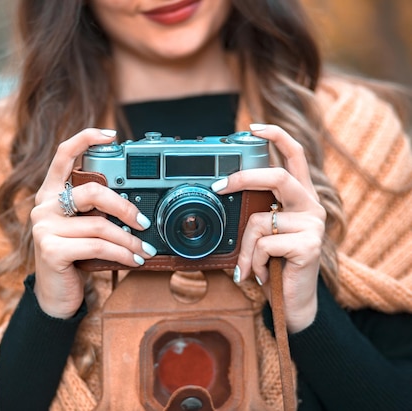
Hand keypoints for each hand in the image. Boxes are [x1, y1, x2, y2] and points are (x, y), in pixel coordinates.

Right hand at [31, 128, 155, 318]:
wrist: (56, 296)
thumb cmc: (74, 258)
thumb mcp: (83, 228)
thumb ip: (95, 211)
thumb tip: (134, 204)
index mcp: (51, 194)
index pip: (63, 155)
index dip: (85, 139)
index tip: (111, 136)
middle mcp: (44, 206)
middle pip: (91, 191)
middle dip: (124, 207)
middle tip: (142, 221)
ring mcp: (44, 227)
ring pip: (100, 225)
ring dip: (129, 240)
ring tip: (144, 249)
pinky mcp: (51, 249)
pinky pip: (97, 246)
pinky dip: (122, 254)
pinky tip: (133, 260)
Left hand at [213, 124, 325, 332]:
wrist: (291, 301)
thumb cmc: (273, 263)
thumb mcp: (263, 231)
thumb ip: (256, 210)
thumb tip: (224, 190)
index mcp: (300, 197)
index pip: (295, 155)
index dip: (276, 137)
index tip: (253, 127)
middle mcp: (311, 205)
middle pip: (277, 177)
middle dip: (244, 178)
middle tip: (219, 186)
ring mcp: (313, 225)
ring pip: (259, 221)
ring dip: (244, 248)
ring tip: (248, 265)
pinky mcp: (309, 245)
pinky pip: (263, 245)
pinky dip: (251, 262)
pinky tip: (259, 273)